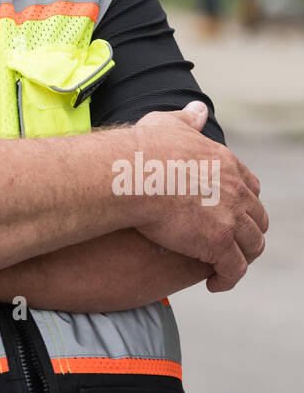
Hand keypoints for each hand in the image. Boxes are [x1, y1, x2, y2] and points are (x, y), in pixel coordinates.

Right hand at [132, 102, 266, 290]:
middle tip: (228, 245)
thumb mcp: (167, 124)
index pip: (250, 188)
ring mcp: (231, 217)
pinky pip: (234, 269)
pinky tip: (214, 283)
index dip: (242, 204)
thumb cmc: (142, 149)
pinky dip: (228, 279)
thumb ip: (186, 119)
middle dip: (246, 233)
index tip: (228, 215)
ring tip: (223, 268)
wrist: (135, 173)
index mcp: (226, 164)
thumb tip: (198, 109)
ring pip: (252, 246)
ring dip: (241, 258)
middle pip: (257, 218)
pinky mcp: (219, 243)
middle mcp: (236, 190)